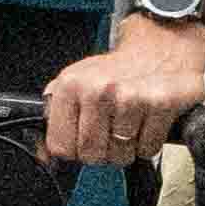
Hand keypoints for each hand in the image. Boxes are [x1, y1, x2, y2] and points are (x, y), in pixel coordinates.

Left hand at [47, 19, 204, 167]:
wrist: (159, 49)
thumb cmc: (117, 72)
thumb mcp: (76, 84)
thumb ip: (55, 117)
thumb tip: (43, 156)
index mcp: (71, 85)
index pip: (60, 147)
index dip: (74, 150)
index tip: (83, 140)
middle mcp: (99, 89)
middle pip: (91, 154)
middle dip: (102, 152)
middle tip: (111, 132)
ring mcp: (130, 97)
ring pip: (121, 155)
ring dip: (127, 148)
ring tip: (130, 124)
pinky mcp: (160, 104)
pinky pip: (148, 149)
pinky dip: (148, 143)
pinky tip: (146, 121)